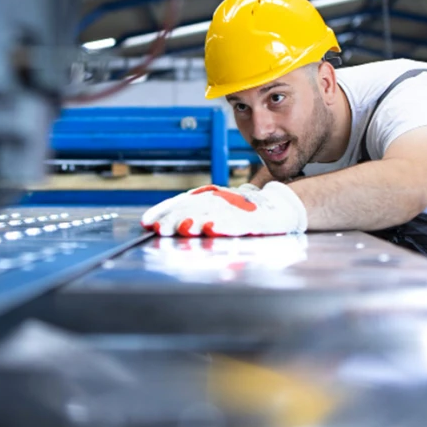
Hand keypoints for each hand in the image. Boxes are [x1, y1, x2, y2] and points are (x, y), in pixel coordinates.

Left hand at [140, 182, 306, 236]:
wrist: (280, 207)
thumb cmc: (242, 212)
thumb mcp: (215, 209)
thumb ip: (191, 215)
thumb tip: (159, 224)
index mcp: (207, 196)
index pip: (180, 201)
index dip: (163, 211)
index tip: (146, 224)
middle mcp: (219, 199)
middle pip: (193, 207)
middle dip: (175, 218)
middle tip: (161, 230)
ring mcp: (236, 209)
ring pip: (213, 213)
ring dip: (196, 220)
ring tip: (184, 228)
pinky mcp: (254, 220)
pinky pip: (238, 222)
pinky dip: (224, 225)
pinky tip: (213, 229)